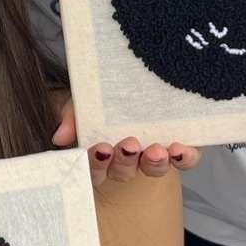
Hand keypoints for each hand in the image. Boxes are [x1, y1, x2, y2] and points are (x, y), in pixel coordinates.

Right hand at [51, 96, 202, 184]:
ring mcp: (154, 155)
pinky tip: (179, 150)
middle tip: (129, 145)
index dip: (97, 163)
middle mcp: (127, 160)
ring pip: (153, 169)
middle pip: (123, 171)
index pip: (95, 168)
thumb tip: (60, 137)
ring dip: (154, 163)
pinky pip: (185, 161)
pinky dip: (184, 158)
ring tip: (157, 150)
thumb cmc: (108, 94)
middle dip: (125, 160)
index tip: (102, 149)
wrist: (143, 73)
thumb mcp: (85, 99)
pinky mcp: (181, 148)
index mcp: (101, 153)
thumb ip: (73, 115)